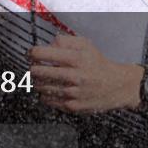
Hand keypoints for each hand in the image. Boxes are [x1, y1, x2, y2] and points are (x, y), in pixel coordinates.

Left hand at [29, 34, 143, 113]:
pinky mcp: (72, 106)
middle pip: (37, 71)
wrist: (117, 86)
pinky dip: (44, 94)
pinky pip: (48, 100)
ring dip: (37, 81)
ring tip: (42, 78)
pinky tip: (50, 88)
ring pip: (41, 87)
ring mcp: (72, 93)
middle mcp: (73, 76)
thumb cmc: (98, 63)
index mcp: (75, 58)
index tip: (31, 54)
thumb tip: (48, 45)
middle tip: (34, 66)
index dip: (32, 53)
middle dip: (33, 68)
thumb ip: (65, 41)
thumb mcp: (85, 45)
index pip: (42, 54)